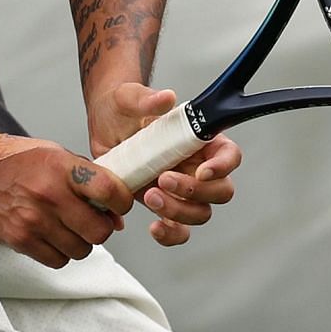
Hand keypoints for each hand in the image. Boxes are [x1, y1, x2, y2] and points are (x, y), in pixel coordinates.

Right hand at [0, 135, 133, 268]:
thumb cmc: (14, 160)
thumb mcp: (54, 154)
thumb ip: (87, 180)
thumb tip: (115, 216)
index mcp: (62, 167)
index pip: (109, 190)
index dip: (121, 202)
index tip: (118, 205)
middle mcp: (49, 193)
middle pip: (99, 231)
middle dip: (101, 229)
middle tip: (92, 222)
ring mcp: (34, 219)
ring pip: (80, 250)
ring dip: (80, 243)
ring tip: (67, 228)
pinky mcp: (20, 239)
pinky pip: (57, 260)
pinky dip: (59, 253)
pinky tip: (51, 236)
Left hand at [90, 84, 240, 246]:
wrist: (101, 129)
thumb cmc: (121, 108)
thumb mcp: (128, 98)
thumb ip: (146, 98)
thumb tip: (166, 98)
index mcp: (200, 138)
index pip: (229, 154)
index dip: (223, 166)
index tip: (201, 171)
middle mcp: (198, 165)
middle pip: (221, 190)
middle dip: (195, 191)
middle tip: (163, 179)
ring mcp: (183, 189)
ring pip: (200, 212)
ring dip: (178, 211)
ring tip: (149, 195)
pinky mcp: (165, 205)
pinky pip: (179, 229)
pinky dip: (170, 234)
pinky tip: (153, 226)